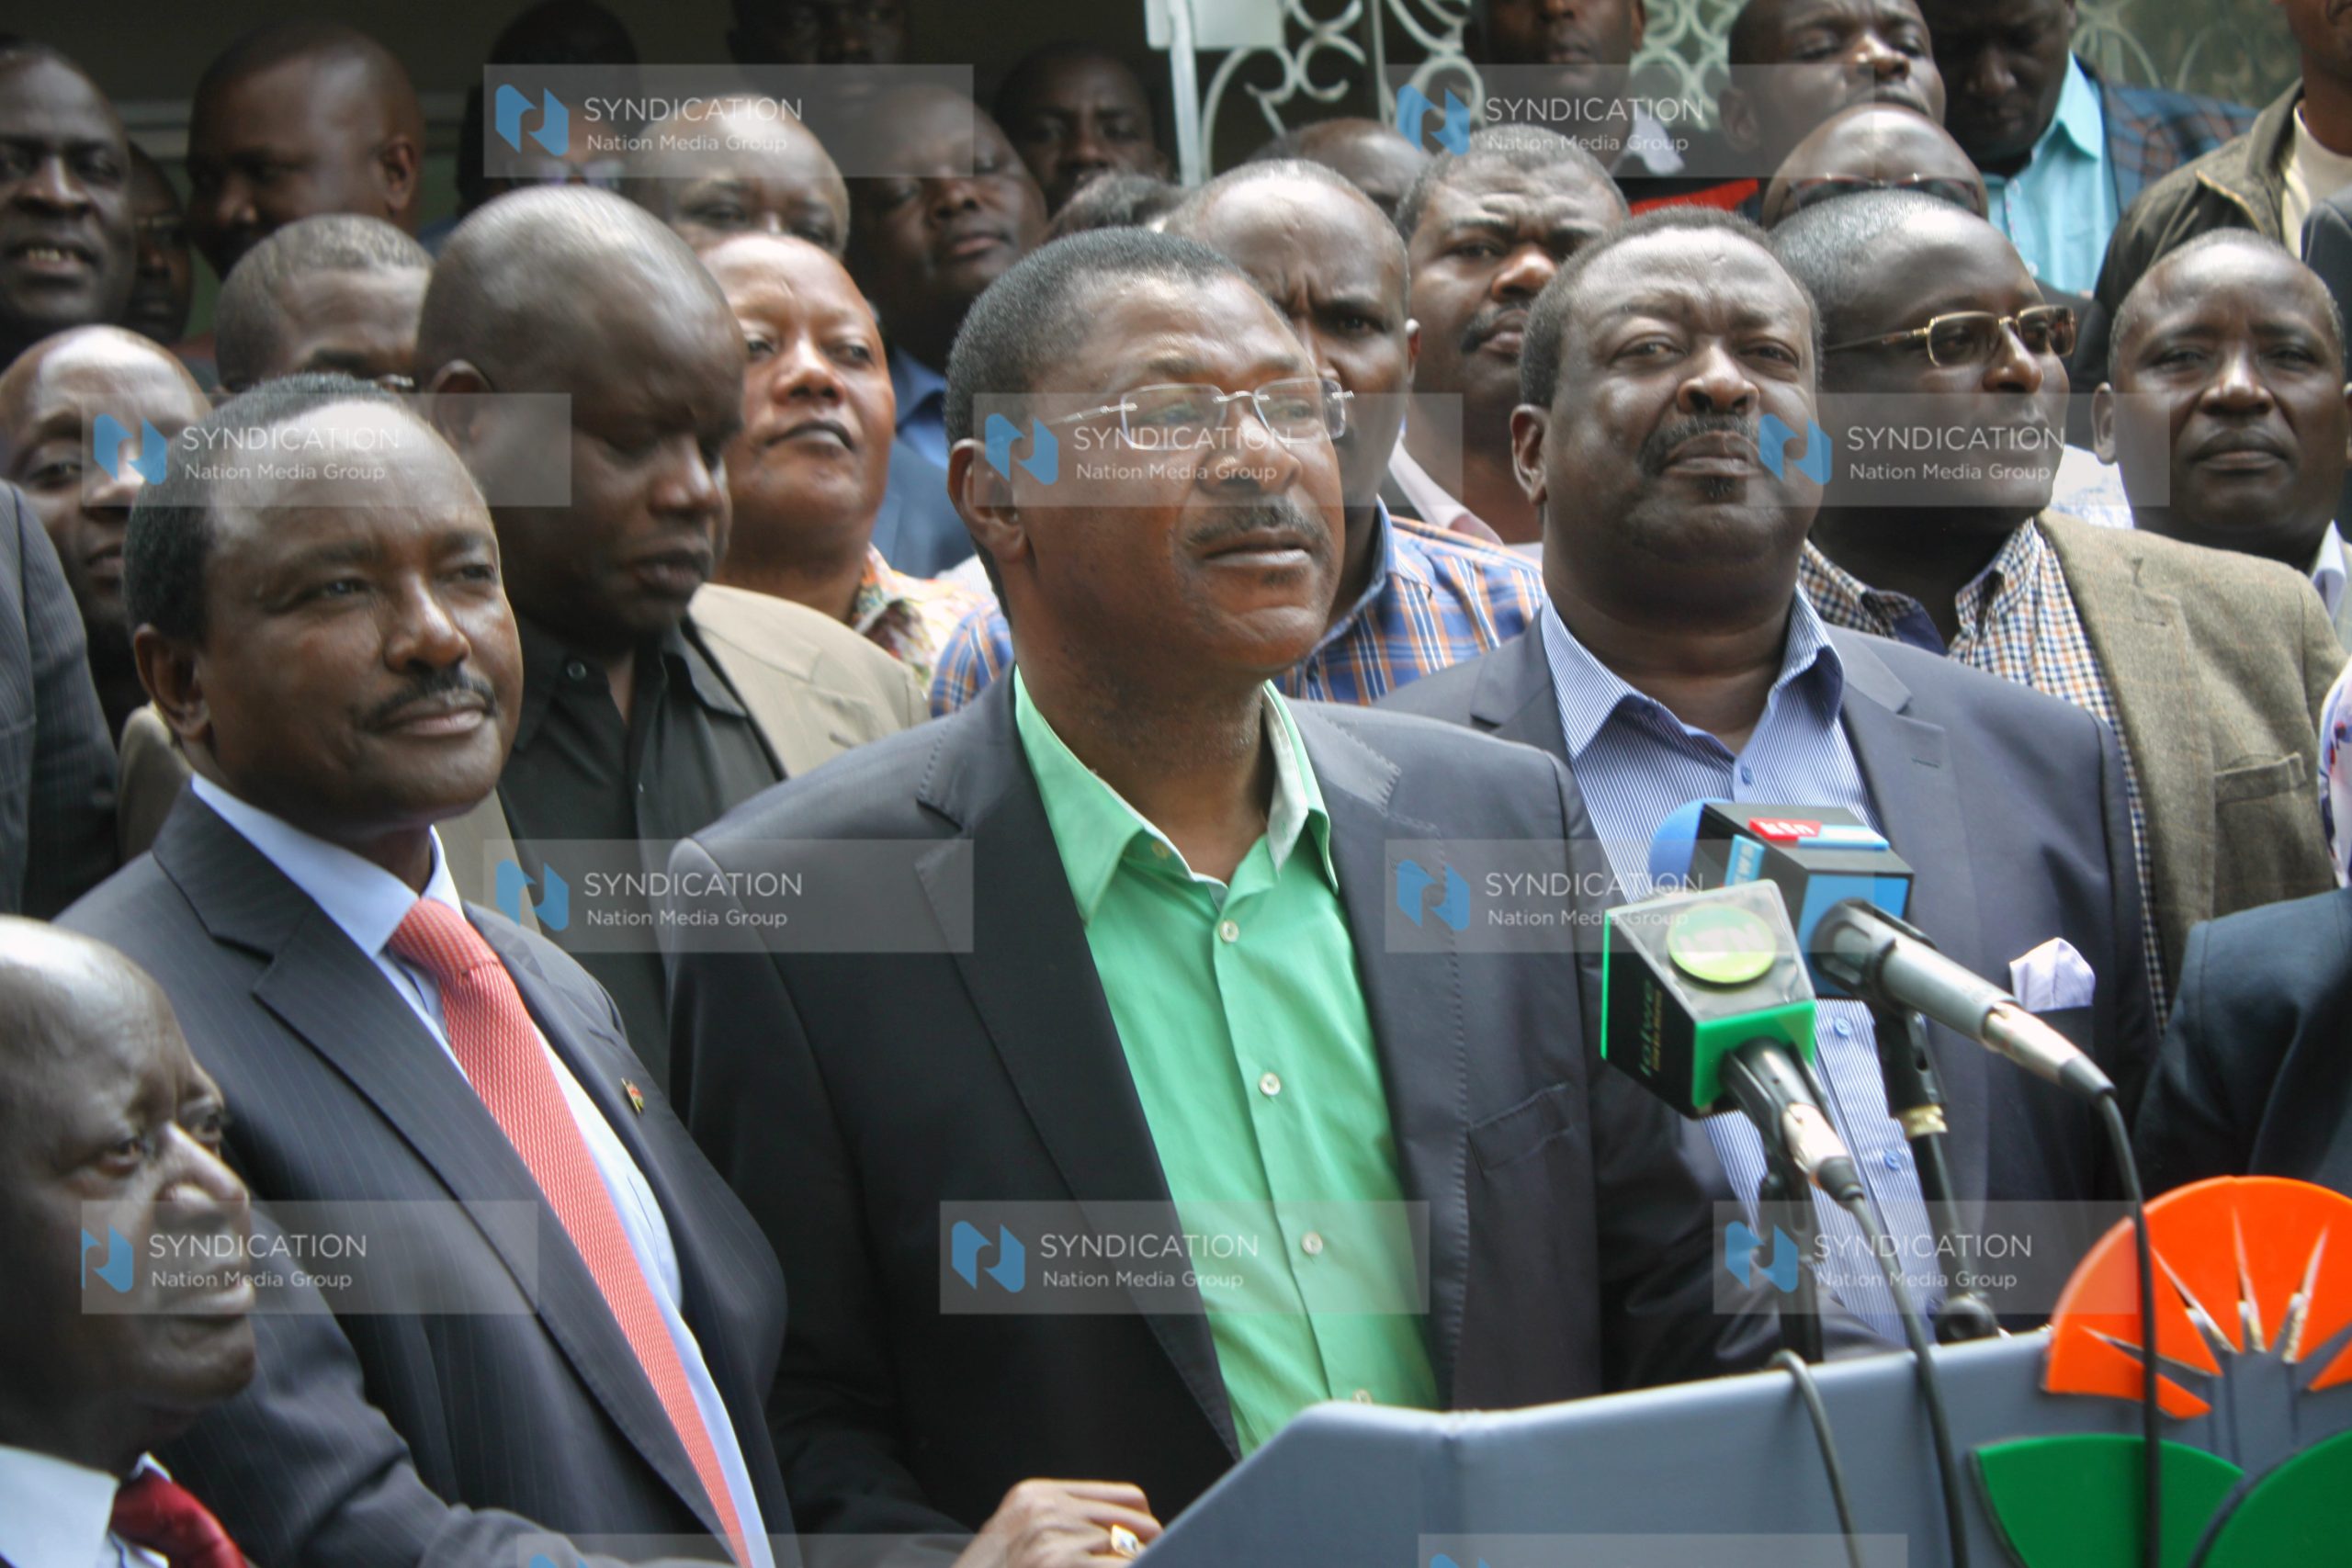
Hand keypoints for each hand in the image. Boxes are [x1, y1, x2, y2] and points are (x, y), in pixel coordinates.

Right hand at [951, 1479, 1162, 1567]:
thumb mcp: (1022, 1537)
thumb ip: (1067, 1524)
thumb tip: (1131, 1535)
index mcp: (1039, 1495)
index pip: (1127, 1497)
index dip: (1143, 1528)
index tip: (1144, 1550)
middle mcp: (1047, 1510)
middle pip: (1139, 1523)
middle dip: (1145, 1552)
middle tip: (1141, 1564)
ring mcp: (1054, 1540)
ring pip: (1135, 1554)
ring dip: (1135, 1567)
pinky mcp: (1061, 1564)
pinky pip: (1122, 1567)